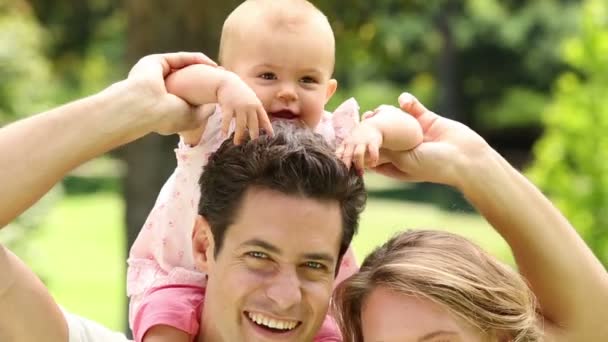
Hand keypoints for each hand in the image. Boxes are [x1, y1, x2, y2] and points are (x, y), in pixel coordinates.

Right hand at [126, 52, 216, 134]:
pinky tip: (212, 64)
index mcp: (166, 104)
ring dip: (203, 68)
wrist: (145, 107)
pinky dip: (197, 59)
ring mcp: (157, 74)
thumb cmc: (167, 117)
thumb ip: (205, 111)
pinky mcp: (156, 61)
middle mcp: (161, 89)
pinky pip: (181, 58)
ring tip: (221, 71)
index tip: (222, 94)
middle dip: (206, 79)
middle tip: (224, 79)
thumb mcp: (192, 117)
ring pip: (184, 68)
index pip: (187, 96)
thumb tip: (215, 104)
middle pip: (187, 80)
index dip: (204, 94)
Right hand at [217, 72, 272, 143]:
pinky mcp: (228, 106)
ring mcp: (239, 106)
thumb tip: (263, 126)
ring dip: (239, 135)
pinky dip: (226, 128)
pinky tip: (224, 135)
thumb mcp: (252, 100)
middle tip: (253, 143)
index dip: (268, 127)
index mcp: (257, 105)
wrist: (228, 82)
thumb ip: (256, 112)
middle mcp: (249, 106)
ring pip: (240, 124)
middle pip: (253, 123)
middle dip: (254, 134)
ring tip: (237, 143)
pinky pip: (227, 120)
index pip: (264, 118)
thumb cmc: (241, 94)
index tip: (271, 136)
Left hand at [336, 119, 381, 173]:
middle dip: (347, 165)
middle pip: (347, 155)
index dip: (337, 163)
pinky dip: (373, 158)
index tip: (336, 173)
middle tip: (346, 177)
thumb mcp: (348, 144)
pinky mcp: (373, 141)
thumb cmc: (357, 139)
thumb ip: (343, 155)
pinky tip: (373, 164)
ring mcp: (362, 142)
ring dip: (359, 164)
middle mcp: (352, 143)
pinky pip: (373, 150)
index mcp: (345, 145)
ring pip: (358, 153)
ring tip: (361, 173)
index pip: (339, 154)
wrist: (371, 126)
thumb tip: (337, 170)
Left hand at [372, 92, 488, 187]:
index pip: (374, 155)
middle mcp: (403, 148)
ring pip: (394, 119)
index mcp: (396, 164)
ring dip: (386, 113)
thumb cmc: (434, 166)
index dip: (363, 146)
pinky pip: (413, 107)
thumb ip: (386, 149)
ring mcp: (414, 133)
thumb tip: (367, 138)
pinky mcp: (426, 119)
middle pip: (382, 135)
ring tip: (378, 110)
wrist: (465, 157)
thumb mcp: (404, 161)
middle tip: (365, 118)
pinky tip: (403, 100)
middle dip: (372, 127)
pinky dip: (408, 101)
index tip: (354, 137)